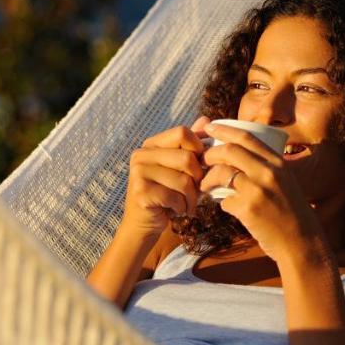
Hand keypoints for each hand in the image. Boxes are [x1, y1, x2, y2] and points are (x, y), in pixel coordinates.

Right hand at [118, 116, 208, 240]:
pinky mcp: (140, 191)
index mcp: (151, 145)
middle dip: (198, 179)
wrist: (144, 224)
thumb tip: (206, 119)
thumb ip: (191, 144)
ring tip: (186, 204)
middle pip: (187, 158)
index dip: (198, 148)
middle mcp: (141, 155)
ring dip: (191, 198)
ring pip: (184, 180)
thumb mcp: (179, 168)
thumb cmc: (167, 194)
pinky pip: (175, 196)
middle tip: (195, 191)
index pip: (183, 132)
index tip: (200, 166)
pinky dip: (181, 207)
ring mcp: (138, 173)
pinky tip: (175, 211)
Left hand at [200, 121, 324, 265]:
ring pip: (221, 174)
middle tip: (201, 160)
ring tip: (204, 185)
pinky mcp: (248, 209)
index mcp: (278, 163)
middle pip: (229, 151)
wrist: (301, 243)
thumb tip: (236, 157)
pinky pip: (224, 200)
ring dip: (207, 179)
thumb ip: (265, 168)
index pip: (246, 138)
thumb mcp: (284, 182)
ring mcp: (257, 190)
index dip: (224, 130)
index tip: (209, 127)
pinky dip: (221, 203)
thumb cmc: (291, 212)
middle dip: (209, 153)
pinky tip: (226, 207)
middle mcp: (268, 172)